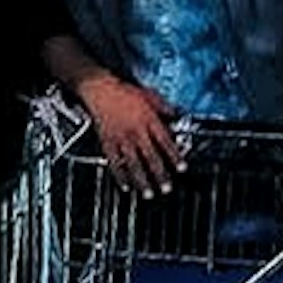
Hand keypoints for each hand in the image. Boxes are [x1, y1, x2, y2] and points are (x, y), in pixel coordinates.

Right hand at [76, 72, 181, 193]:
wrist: (101, 89)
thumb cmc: (125, 92)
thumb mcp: (150, 95)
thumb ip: (165, 107)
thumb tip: (178, 115)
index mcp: (149, 120)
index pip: (166, 142)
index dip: (175, 156)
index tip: (182, 168)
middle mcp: (136, 131)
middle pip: (151, 156)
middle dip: (160, 174)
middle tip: (167, 188)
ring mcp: (121, 138)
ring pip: (134, 163)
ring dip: (142, 180)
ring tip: (149, 193)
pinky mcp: (108, 142)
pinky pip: (115, 162)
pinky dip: (120, 176)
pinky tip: (126, 186)